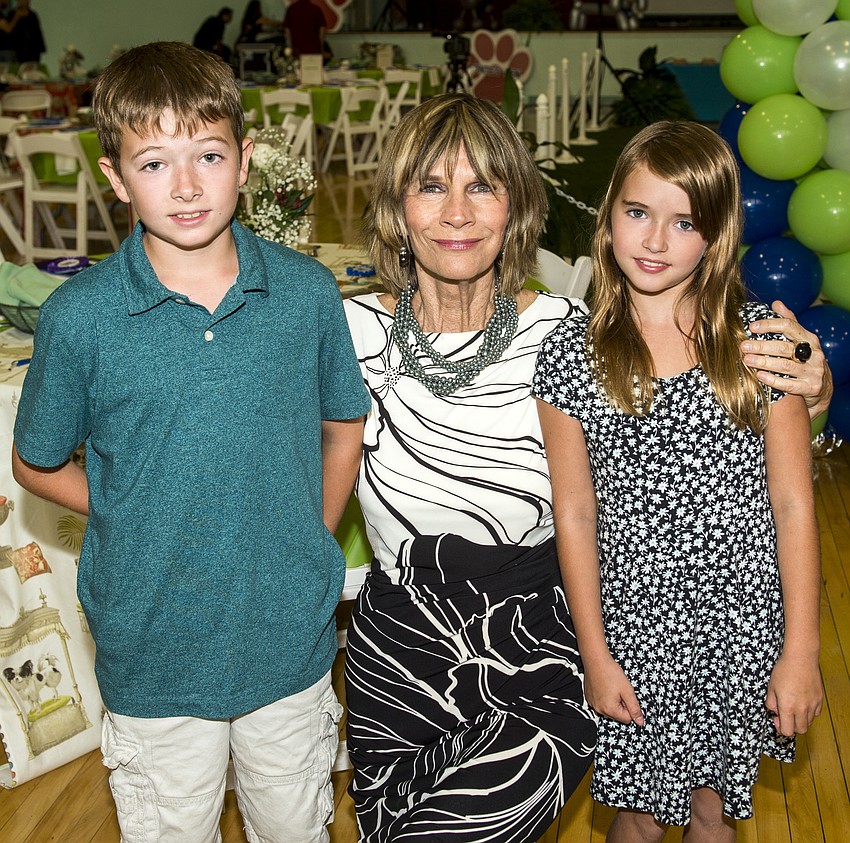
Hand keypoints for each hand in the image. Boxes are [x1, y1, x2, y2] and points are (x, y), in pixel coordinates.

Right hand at [584, 653, 644, 725]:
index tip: (626, 695)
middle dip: (621, 705)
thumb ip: (634, 708)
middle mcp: (599, 709)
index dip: (630, 707)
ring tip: (611, 687)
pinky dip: (604, 697)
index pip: (627, 719)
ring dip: (612, 701)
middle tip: (619, 690)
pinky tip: (605, 686)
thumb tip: (640, 722)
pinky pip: (600, 703)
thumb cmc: (610, 672)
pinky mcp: (589, 698)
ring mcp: (592, 703)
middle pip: (617, 715)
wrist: (595, 660)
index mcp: (609, 709)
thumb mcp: (627, 690)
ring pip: (609, 709)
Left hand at [742, 300, 832, 419]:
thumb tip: (776, 303)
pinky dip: (772, 380)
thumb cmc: (805, 358)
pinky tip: (759, 375)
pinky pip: (788, 384)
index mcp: (809, 338)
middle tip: (743, 346)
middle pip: (784, 347)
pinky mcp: (810, 387)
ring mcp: (813, 371)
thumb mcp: (800, 339)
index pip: (789, 326)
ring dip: (764, 362)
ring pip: (785, 366)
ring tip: (746, 360)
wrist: (822, 386)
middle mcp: (813, 354)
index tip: (751, 327)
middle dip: (761, 346)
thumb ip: (789, 322)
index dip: (769, 325)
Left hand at [765, 650, 822, 736]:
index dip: (780, 728)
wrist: (801, 659)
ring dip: (800, 719)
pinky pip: (816, 713)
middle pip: (800, 730)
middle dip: (792, 726)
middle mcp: (802, 708)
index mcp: (788, 706)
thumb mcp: (771, 686)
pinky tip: (803, 702)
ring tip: (794, 707)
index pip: (787, 731)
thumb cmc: (784, 670)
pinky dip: (809, 712)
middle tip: (785, 715)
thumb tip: (774, 711)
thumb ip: (771, 703)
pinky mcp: (819, 699)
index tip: (777, 719)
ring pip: (809, 722)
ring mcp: (813, 704)